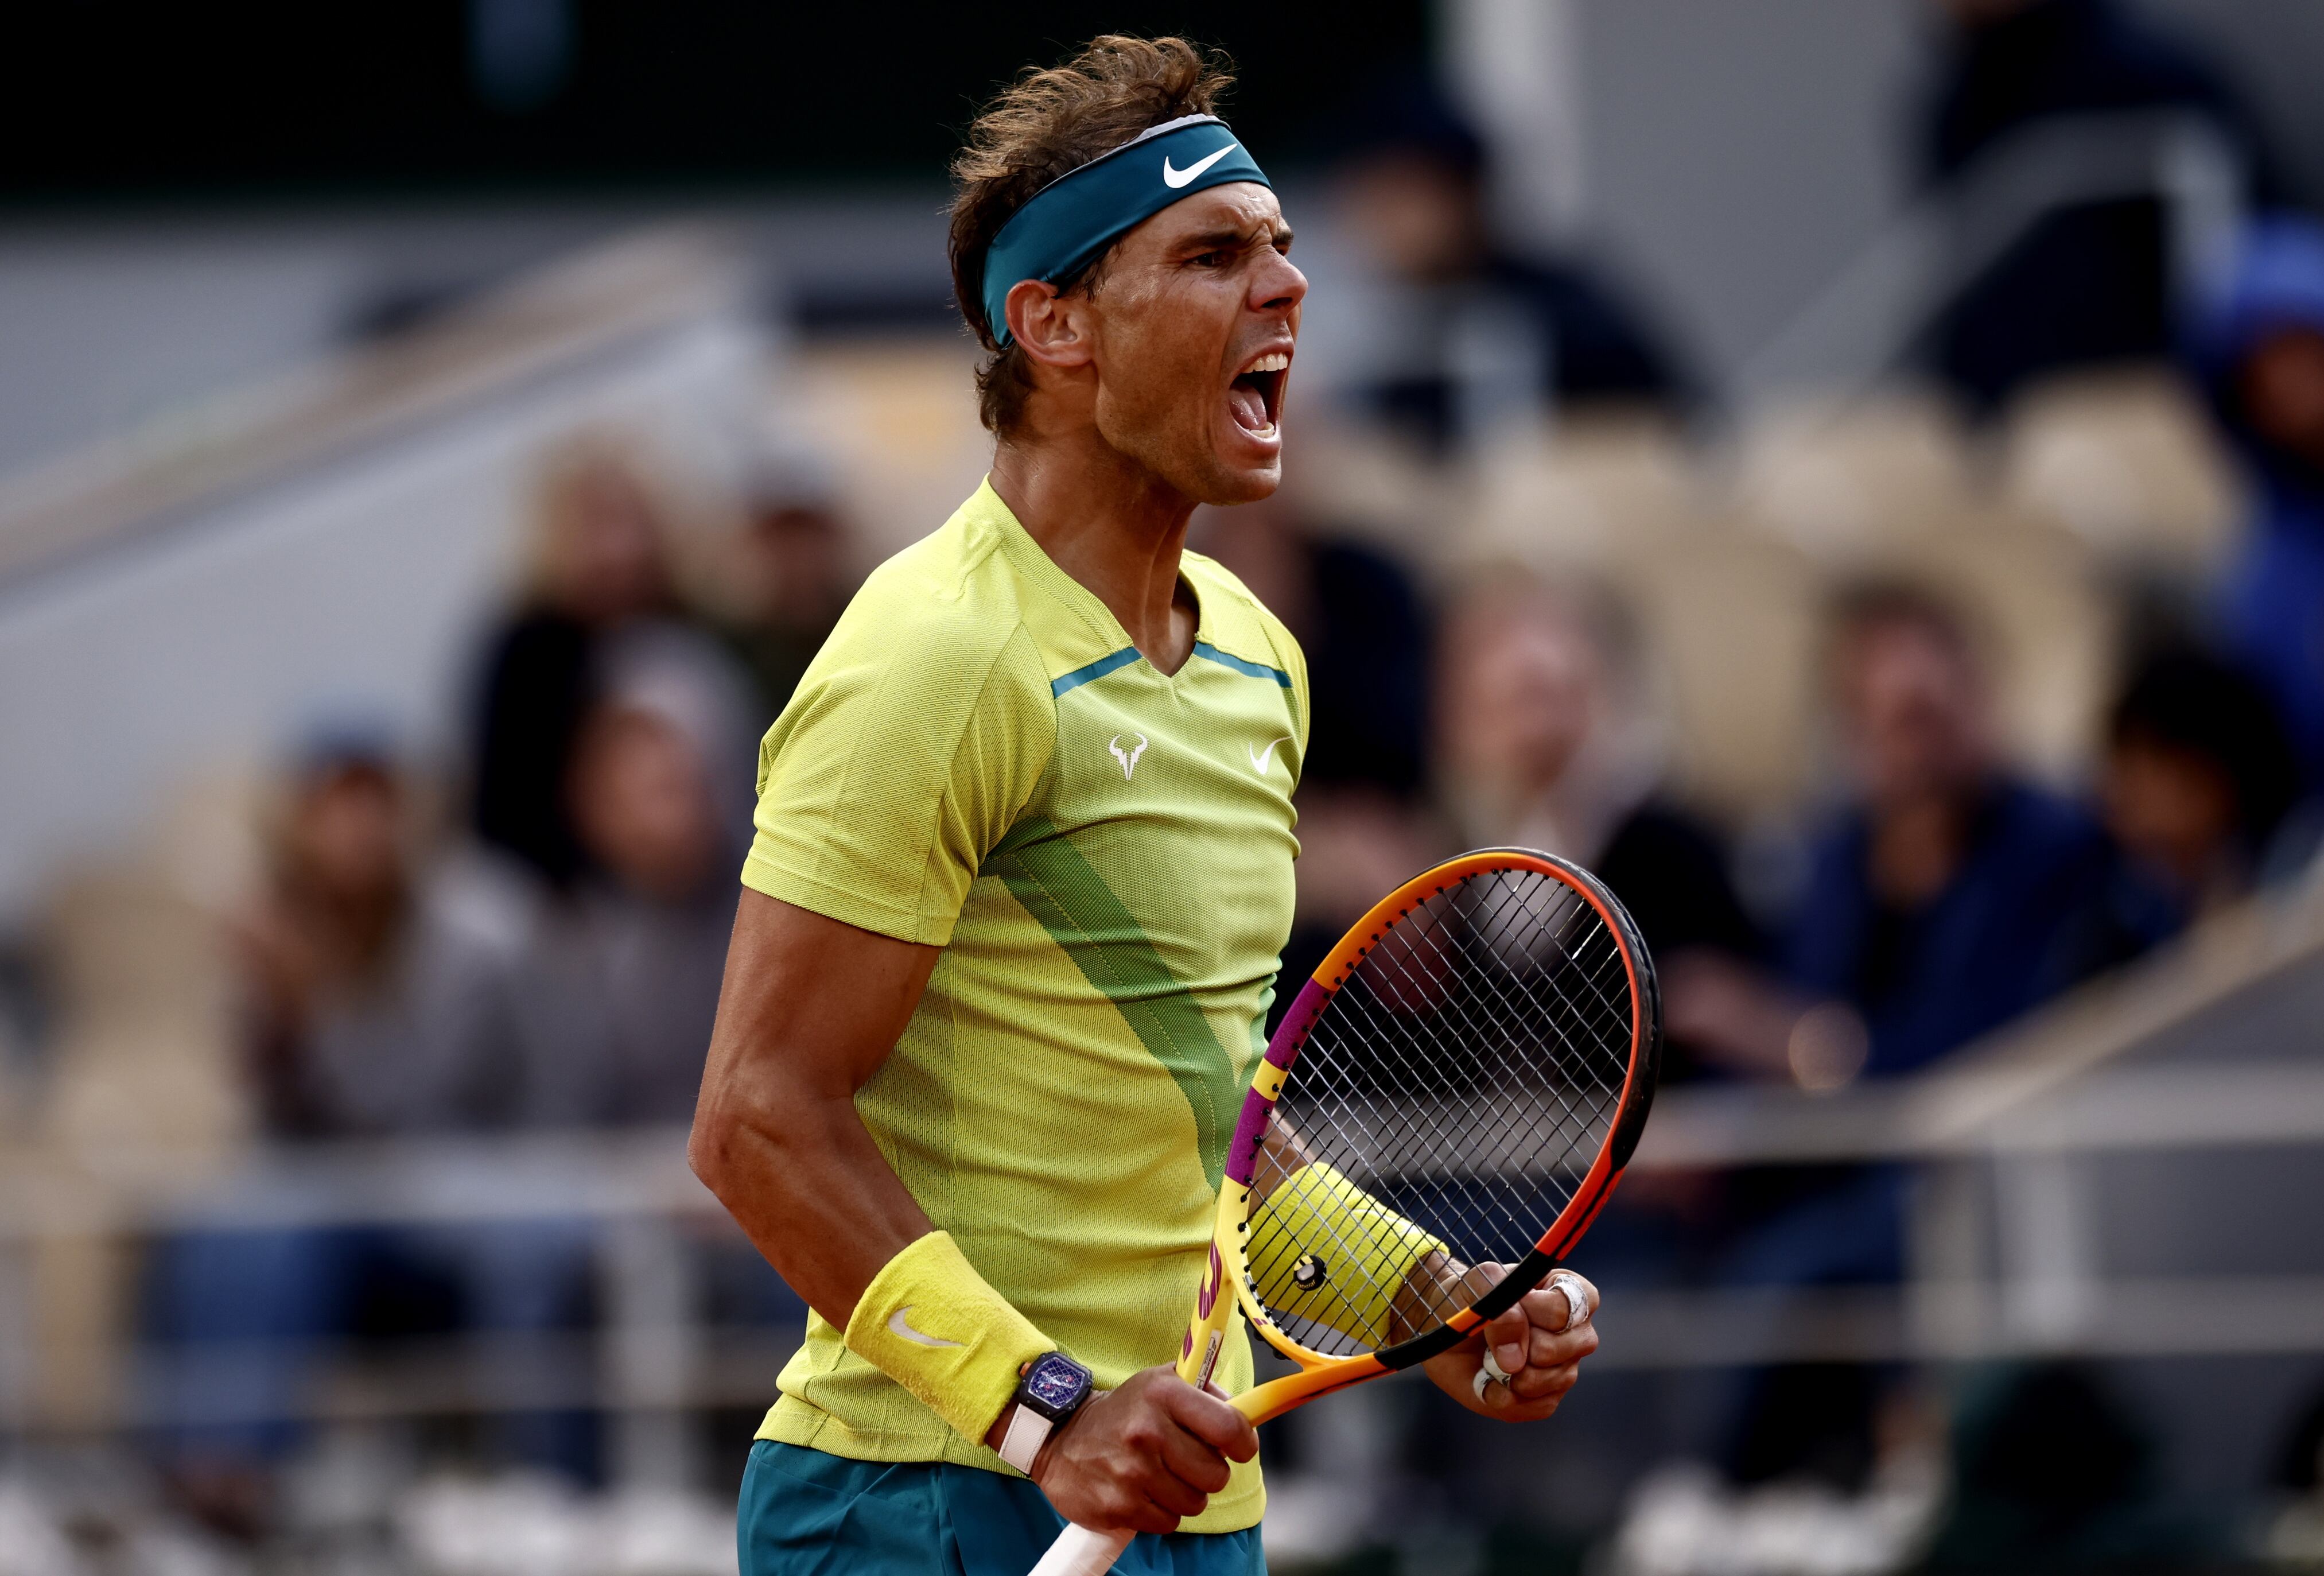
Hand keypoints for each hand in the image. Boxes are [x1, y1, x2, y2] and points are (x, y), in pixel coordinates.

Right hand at [1024, 1366, 1257, 1534]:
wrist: (1061, 1437)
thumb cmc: (1124, 1411)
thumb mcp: (1160, 1382)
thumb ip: (1204, 1391)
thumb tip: (1246, 1412)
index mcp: (1164, 1394)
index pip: (1229, 1426)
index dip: (1243, 1443)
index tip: (1239, 1447)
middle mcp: (1148, 1430)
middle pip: (1216, 1474)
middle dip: (1208, 1472)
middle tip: (1187, 1462)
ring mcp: (1132, 1471)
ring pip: (1194, 1503)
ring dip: (1184, 1494)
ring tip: (1161, 1475)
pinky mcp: (1119, 1505)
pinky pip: (1167, 1523)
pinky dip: (1161, 1513)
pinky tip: (1143, 1491)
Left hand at [1422, 1265, 1598, 1420]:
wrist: (1444, 1329)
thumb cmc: (1467, 1298)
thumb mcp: (1478, 1284)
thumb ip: (1503, 1309)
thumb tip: (1515, 1359)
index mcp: (1567, 1291)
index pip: (1569, 1306)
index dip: (1536, 1310)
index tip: (1509, 1304)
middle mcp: (1575, 1331)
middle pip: (1572, 1345)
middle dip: (1525, 1343)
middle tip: (1498, 1335)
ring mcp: (1565, 1367)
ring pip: (1552, 1379)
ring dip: (1511, 1372)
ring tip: (1492, 1357)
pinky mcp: (1547, 1399)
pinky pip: (1536, 1407)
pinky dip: (1503, 1395)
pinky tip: (1491, 1379)